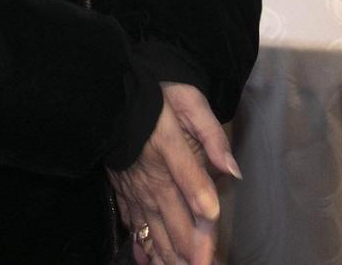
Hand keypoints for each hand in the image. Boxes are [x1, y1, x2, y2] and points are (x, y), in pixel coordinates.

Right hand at [108, 84, 239, 264]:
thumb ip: (212, 136)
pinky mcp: (124, 193)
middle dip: (191, 256)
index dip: (204, 232)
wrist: (110, 94)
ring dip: (170, 257)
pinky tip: (151, 260)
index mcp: (172, 158)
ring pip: (155, 234)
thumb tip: (232, 169)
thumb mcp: (189, 102)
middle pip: (176, 228)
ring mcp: (136, 192)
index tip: (211, 256)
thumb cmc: (155, 96)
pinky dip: (145, 247)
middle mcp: (153, 183)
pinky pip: (135, 227)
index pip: (195, 201)